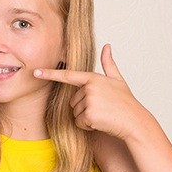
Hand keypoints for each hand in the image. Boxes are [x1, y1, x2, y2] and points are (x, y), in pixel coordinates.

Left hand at [33, 44, 153, 140]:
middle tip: (102, 109)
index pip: (67, 75)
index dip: (50, 74)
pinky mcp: (89, 114)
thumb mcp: (118, 80)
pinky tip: (102, 123)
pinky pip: (79, 122)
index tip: (35, 72)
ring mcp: (89, 100)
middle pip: (73, 101)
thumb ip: (109, 64)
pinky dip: (88, 126)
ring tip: (103, 115)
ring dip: (86, 117)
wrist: (136, 122)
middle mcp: (89, 87)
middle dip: (84, 107)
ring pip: (75, 112)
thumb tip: (107, 46)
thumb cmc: (126, 102)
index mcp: (93, 78)